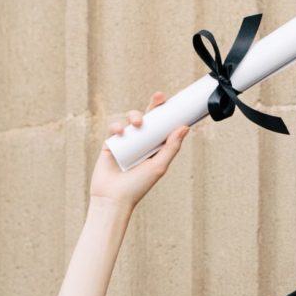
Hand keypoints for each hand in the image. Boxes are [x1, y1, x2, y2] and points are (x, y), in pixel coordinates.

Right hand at [90, 92, 192, 211]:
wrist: (113, 198)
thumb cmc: (137, 186)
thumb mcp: (159, 166)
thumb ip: (171, 147)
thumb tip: (185, 128)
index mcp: (155, 149)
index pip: (162, 128)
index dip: (166, 114)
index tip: (172, 102)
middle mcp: (141, 144)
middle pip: (148, 119)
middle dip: (153, 106)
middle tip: (159, 96)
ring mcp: (125, 143)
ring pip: (130, 121)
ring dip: (134, 116)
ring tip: (137, 123)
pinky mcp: (110, 144)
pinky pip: (114, 128)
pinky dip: (117, 127)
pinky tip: (120, 133)